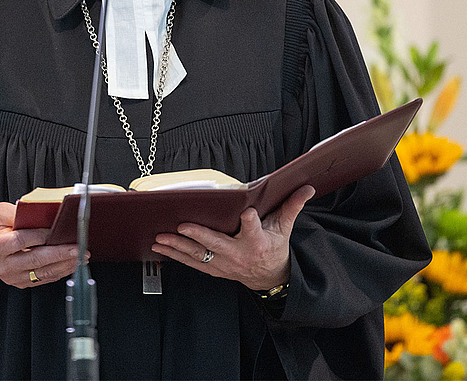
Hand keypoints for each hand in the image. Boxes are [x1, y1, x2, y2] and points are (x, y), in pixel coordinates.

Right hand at [0, 202, 83, 288]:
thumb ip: (14, 212)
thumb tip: (36, 212)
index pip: (20, 241)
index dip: (38, 235)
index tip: (55, 230)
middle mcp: (3, 266)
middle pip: (36, 259)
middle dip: (60, 253)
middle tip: (78, 248)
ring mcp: (12, 277)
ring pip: (43, 273)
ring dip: (64, 265)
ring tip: (81, 256)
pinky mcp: (21, 283)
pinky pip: (44, 279)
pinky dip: (60, 272)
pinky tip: (71, 264)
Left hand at [151, 185, 313, 290]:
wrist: (269, 277)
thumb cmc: (274, 247)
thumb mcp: (284, 228)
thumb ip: (292, 206)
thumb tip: (307, 188)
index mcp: (258, 243)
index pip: (254, 230)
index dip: (251, 222)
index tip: (248, 213)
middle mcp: (239, 256)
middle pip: (217, 245)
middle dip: (197, 236)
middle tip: (181, 226)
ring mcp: (224, 265)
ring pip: (198, 256)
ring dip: (177, 247)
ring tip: (160, 237)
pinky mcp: (214, 269)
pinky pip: (192, 263)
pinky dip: (175, 256)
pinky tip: (161, 247)